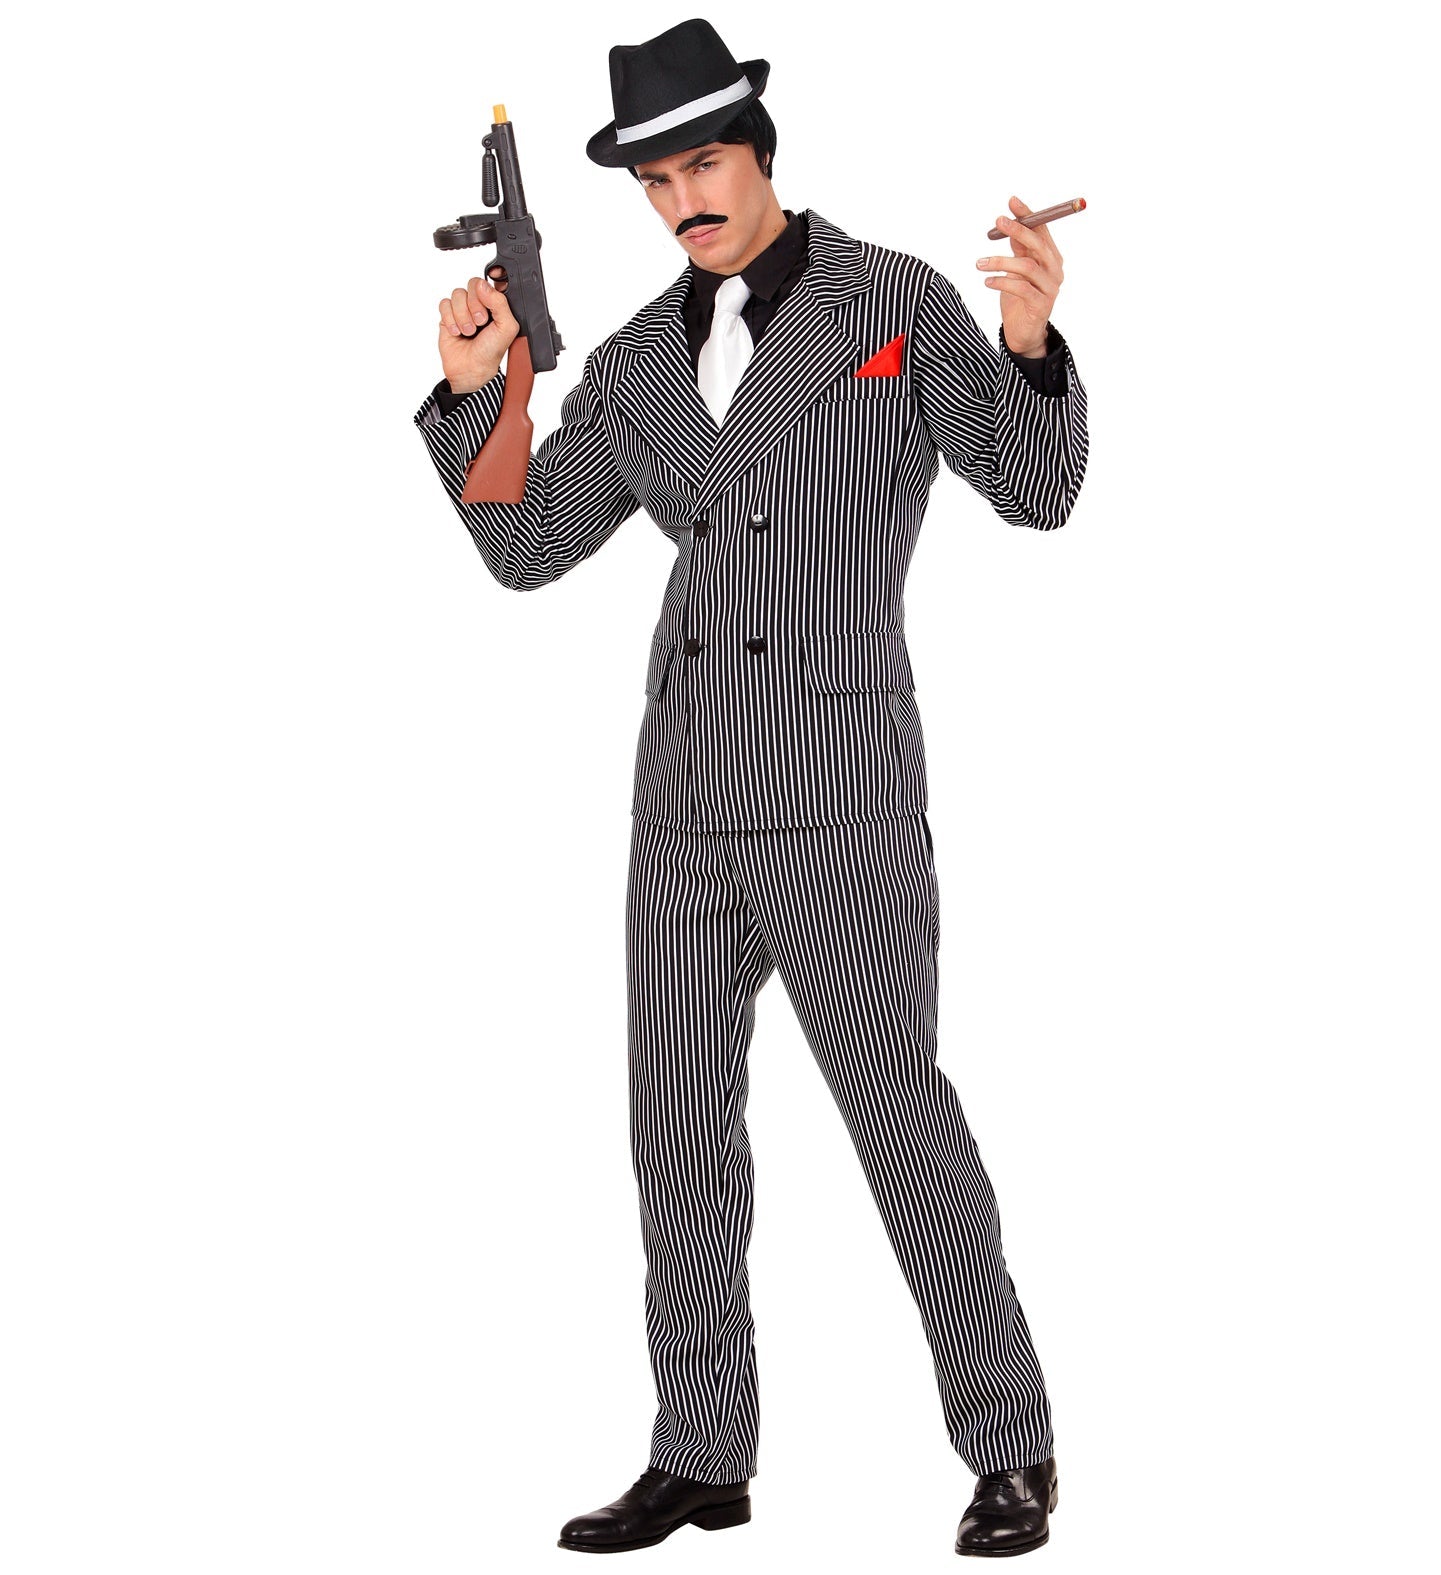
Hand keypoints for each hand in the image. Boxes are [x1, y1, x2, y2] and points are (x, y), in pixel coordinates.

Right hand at [437, 264, 519, 391]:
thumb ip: (500, 303)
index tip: (488, 298)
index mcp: (496, 304)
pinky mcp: (448, 315)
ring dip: (463, 315)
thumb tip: (483, 285)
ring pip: (457, 294)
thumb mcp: (506, 328)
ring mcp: (462, 308)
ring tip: (469, 332)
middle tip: (480, 323)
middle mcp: (479, 303)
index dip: (488, 286)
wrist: (472, 370)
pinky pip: (444, 304)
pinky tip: (457, 332)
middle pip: (473, 284)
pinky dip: (450, 319)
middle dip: (475, 305)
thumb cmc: (490, 352)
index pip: (491, 281)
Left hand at [975, 195, 1063, 357]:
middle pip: (1038, 244)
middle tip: (997, 222)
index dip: (1028, 215)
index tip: (1012, 201)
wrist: (1024, 333)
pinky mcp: (1041, 305)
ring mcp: (1050, 288)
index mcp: (1050, 257)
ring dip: (1000, 261)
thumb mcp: (1017, 270)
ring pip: (1027, 266)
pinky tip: (987, 281)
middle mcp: (1054, 270)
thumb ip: (1018, 250)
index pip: (1042, 230)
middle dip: (1017, 230)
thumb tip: (1007, 225)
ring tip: (979, 264)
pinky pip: (1021, 288)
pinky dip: (1002, 282)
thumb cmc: (1019, 298)